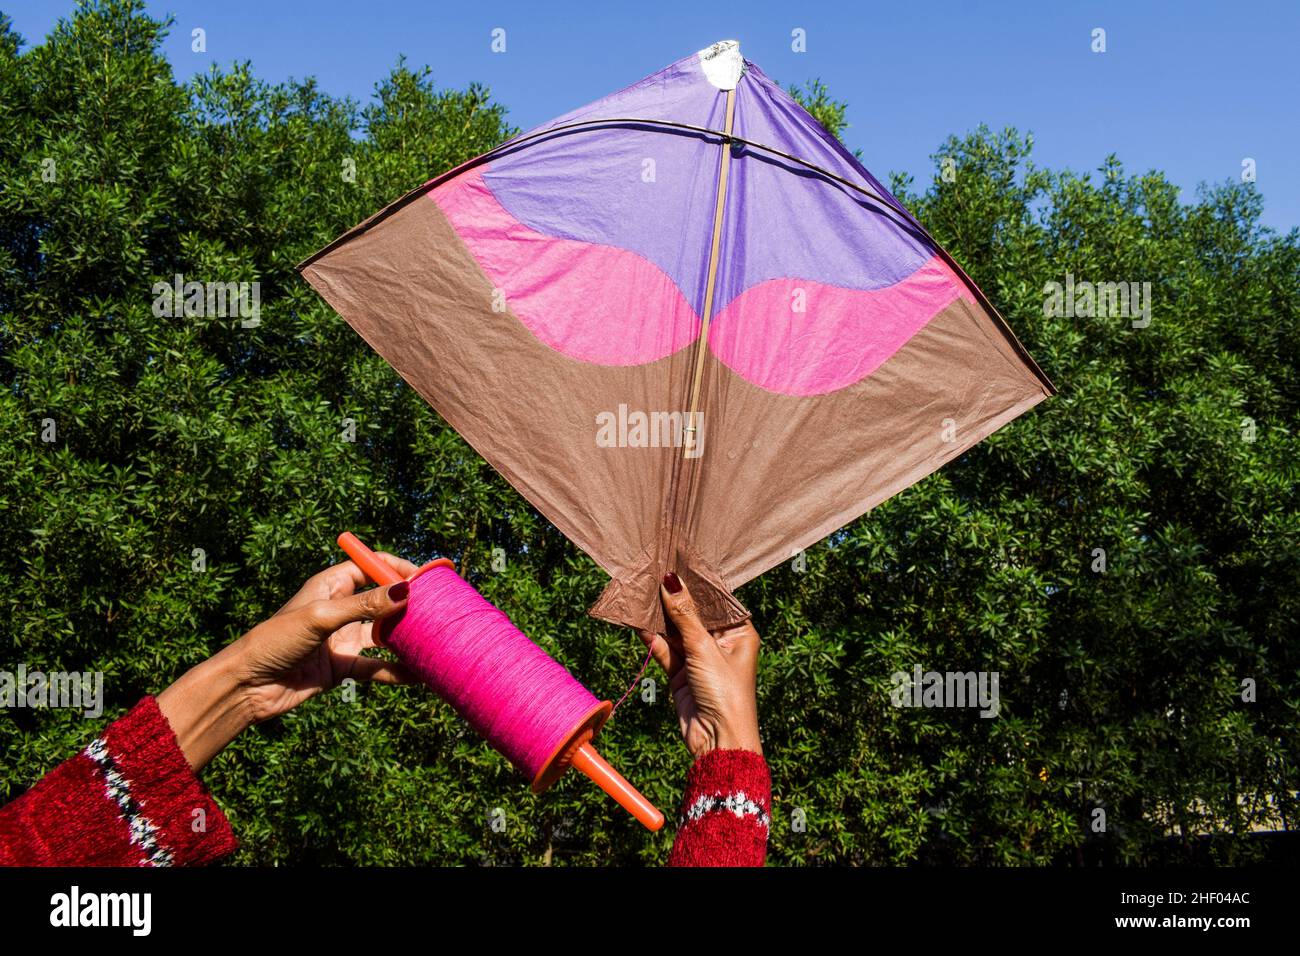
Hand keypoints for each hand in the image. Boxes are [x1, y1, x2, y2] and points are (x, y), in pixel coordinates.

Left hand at [157, 553, 417, 770]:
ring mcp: (342, 638)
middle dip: (408, 604)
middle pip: (383, 600)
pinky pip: (376, 666)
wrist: (248, 686)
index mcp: (331, 585)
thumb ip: (365, 606)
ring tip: (434, 639)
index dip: (398, 569)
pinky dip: (396, 670)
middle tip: (438, 609)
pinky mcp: (343, 666)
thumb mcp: (321, 618)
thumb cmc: (275, 640)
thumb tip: (405, 591)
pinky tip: (417, 674)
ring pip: (383, 633)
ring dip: (405, 637)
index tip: (426, 578)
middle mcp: (340, 608)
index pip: (371, 567)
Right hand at [637, 573, 761, 759]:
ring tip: (639, 591)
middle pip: (693, 613)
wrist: (718, 742)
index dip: (696, 582)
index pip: (716, 599)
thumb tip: (671, 579)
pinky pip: (665, 650)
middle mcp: (721, 642)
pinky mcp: (681, 674)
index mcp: (739, 632)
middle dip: (673, 597)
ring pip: (676, 631)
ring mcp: (700, 658)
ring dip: (659, 616)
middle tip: (652, 572)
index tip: (676, 560)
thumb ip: (684, 614)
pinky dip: (652, 638)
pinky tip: (637, 621)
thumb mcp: (704, 648)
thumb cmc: (725, 693)